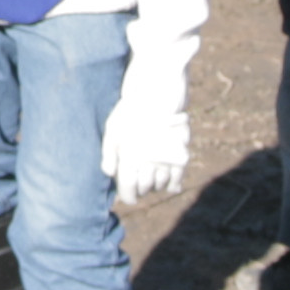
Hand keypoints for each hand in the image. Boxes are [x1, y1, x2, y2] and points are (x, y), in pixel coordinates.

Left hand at [101, 84, 188, 203]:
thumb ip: (108, 153)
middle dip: (140, 190)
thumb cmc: (130, 110)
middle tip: (139, 187)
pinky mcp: (181, 154)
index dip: (128, 196)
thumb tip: (109, 173)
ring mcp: (166, 158)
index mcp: (128, 156)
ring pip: (160, 184)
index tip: (129, 198)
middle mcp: (147, 160)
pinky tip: (168, 184)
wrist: (157, 92)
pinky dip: (172, 184)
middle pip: (145, 187)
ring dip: (155, 185)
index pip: (129, 188)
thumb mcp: (112, 128)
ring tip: (151, 179)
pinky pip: (177, 178)